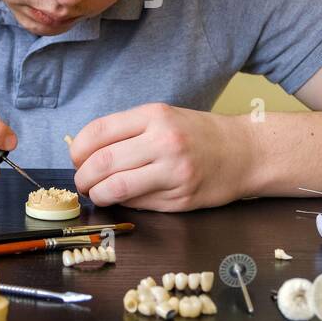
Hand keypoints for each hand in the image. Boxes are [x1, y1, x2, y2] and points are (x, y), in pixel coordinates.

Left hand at [67, 103, 254, 210]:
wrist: (245, 152)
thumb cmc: (199, 134)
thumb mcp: (164, 117)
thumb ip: (127, 131)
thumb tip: (84, 153)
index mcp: (155, 116)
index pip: (98, 132)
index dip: (77, 150)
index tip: (76, 158)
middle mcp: (164, 142)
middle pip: (102, 163)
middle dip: (82, 177)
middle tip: (81, 182)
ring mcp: (173, 173)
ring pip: (116, 189)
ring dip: (97, 195)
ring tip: (97, 193)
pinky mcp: (180, 199)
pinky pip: (138, 204)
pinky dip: (123, 203)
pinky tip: (125, 198)